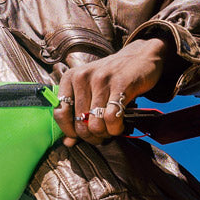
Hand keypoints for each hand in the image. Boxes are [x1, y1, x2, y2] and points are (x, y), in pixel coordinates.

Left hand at [53, 39, 167, 145]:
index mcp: (70, 78)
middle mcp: (82, 77)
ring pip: (96, 124)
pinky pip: (112, 118)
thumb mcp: (91, 91)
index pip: (60, 113)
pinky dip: (116, 128)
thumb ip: (77, 115)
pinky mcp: (120, 84)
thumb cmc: (112, 78)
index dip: (70, 131)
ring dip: (105, 134)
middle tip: (102, 135)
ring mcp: (101, 80)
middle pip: (80, 123)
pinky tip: (120, 125)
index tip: (82, 135)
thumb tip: (68, 142)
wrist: (139, 56)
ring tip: (111, 130)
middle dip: (92, 136)